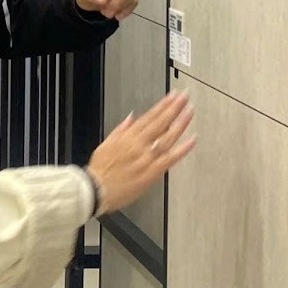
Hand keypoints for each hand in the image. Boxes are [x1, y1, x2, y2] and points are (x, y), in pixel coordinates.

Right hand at [86, 91, 194, 215]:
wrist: (96, 190)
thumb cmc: (100, 171)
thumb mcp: (105, 144)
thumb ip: (120, 129)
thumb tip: (131, 117)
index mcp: (127, 137)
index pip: (149, 117)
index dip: (162, 105)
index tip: (172, 97)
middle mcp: (138, 145)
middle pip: (160, 123)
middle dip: (174, 108)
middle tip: (185, 97)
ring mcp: (146, 158)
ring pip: (167, 138)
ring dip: (180, 124)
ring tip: (189, 112)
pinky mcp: (151, 173)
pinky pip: (170, 159)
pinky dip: (182, 150)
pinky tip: (191, 141)